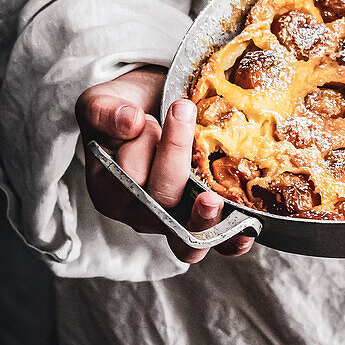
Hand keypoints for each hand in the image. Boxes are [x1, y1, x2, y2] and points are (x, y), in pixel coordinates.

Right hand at [75, 66, 254, 263]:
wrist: (157, 107)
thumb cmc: (128, 109)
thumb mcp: (101, 102)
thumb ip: (103, 112)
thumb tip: (129, 123)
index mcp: (109, 189)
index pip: (126, 179)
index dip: (138, 150)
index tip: (144, 117)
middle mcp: (140, 213)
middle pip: (159, 202)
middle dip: (174, 161)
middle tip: (183, 113)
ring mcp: (173, 220)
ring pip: (186, 234)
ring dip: (200, 219)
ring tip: (210, 200)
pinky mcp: (203, 220)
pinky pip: (216, 239)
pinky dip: (229, 241)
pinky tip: (243, 236)